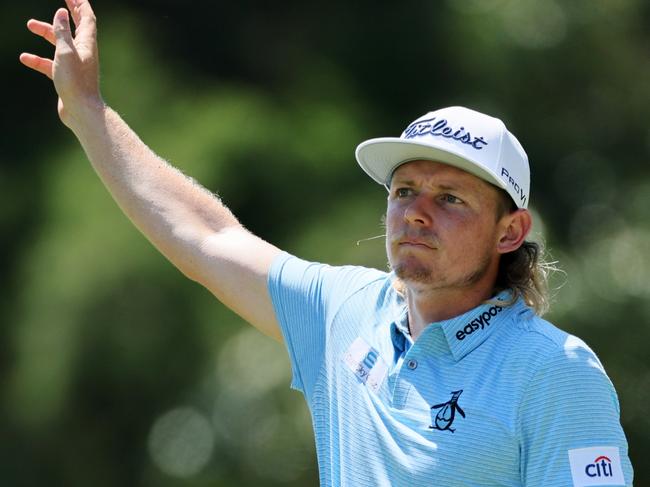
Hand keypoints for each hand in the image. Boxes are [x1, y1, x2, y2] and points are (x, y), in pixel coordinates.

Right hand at [20, 0, 101, 127]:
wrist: (81, 111)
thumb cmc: (76, 82)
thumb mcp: (66, 52)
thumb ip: (62, 32)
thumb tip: (62, 13)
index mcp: (87, 44)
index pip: (87, 18)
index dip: (80, 4)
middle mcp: (83, 53)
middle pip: (75, 28)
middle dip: (68, 13)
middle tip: (61, 0)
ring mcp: (74, 65)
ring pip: (59, 45)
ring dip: (46, 33)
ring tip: (29, 25)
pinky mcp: (66, 78)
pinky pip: (51, 64)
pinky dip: (39, 60)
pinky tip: (25, 59)